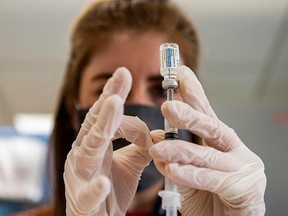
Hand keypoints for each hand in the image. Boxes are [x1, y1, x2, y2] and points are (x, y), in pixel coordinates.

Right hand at [64, 67, 153, 214]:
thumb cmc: (110, 192)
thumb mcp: (129, 165)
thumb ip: (141, 146)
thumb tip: (157, 132)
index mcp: (95, 145)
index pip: (104, 116)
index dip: (113, 95)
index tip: (125, 73)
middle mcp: (84, 156)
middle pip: (95, 125)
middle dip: (108, 103)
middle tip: (121, 79)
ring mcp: (80, 178)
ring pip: (88, 151)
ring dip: (101, 129)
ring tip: (114, 106)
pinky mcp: (83, 203)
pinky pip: (88, 195)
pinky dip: (95, 188)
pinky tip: (103, 183)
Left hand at [149, 66, 265, 214]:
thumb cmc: (209, 199)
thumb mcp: (188, 173)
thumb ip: (176, 155)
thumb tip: (157, 137)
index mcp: (220, 143)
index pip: (206, 114)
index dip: (194, 93)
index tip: (180, 74)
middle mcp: (234, 150)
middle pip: (212, 126)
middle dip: (190, 114)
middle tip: (168, 105)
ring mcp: (244, 167)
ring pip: (208, 155)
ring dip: (180, 150)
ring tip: (158, 148)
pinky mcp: (247, 189)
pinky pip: (213, 179)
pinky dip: (191, 175)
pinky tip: (173, 169)